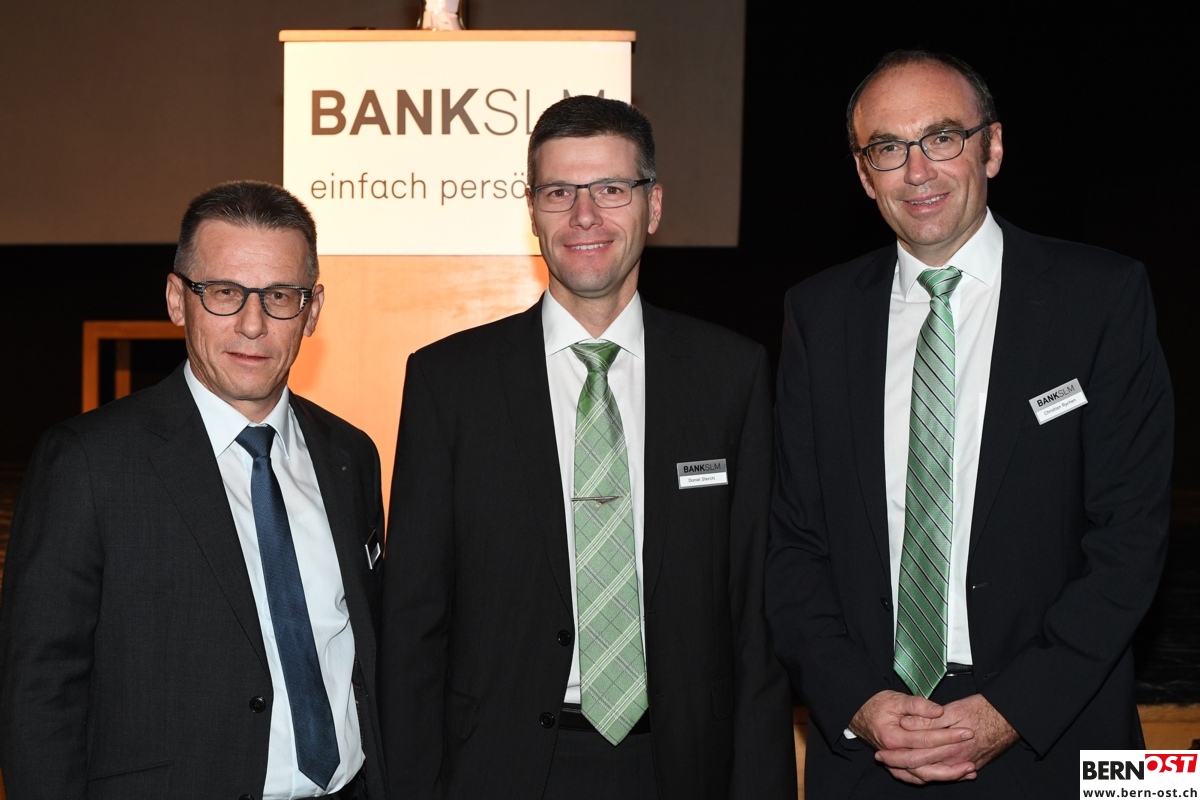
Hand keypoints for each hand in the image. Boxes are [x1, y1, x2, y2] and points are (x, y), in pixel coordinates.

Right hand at [849, 690, 976, 784]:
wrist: (860, 714)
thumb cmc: (878, 705)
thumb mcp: (896, 699)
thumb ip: (918, 705)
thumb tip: (939, 711)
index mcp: (892, 737)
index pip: (924, 739)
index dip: (947, 736)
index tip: (966, 731)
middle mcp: (892, 755)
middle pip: (925, 763)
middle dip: (951, 757)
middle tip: (971, 749)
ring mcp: (893, 764)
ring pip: (923, 775)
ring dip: (947, 775)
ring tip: (969, 769)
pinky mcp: (897, 768)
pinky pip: (918, 778)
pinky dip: (936, 778)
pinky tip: (953, 775)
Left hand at [887, 693, 1017, 778]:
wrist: (1012, 717)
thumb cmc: (983, 709)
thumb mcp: (953, 710)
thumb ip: (929, 719)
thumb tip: (906, 725)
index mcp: (948, 746)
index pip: (916, 757)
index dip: (896, 756)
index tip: (880, 753)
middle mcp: (956, 759)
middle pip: (922, 769)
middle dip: (900, 767)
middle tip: (883, 760)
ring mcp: (966, 764)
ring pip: (935, 775)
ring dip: (915, 772)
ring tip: (898, 767)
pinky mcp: (975, 764)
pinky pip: (950, 775)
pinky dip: (935, 775)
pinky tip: (925, 772)